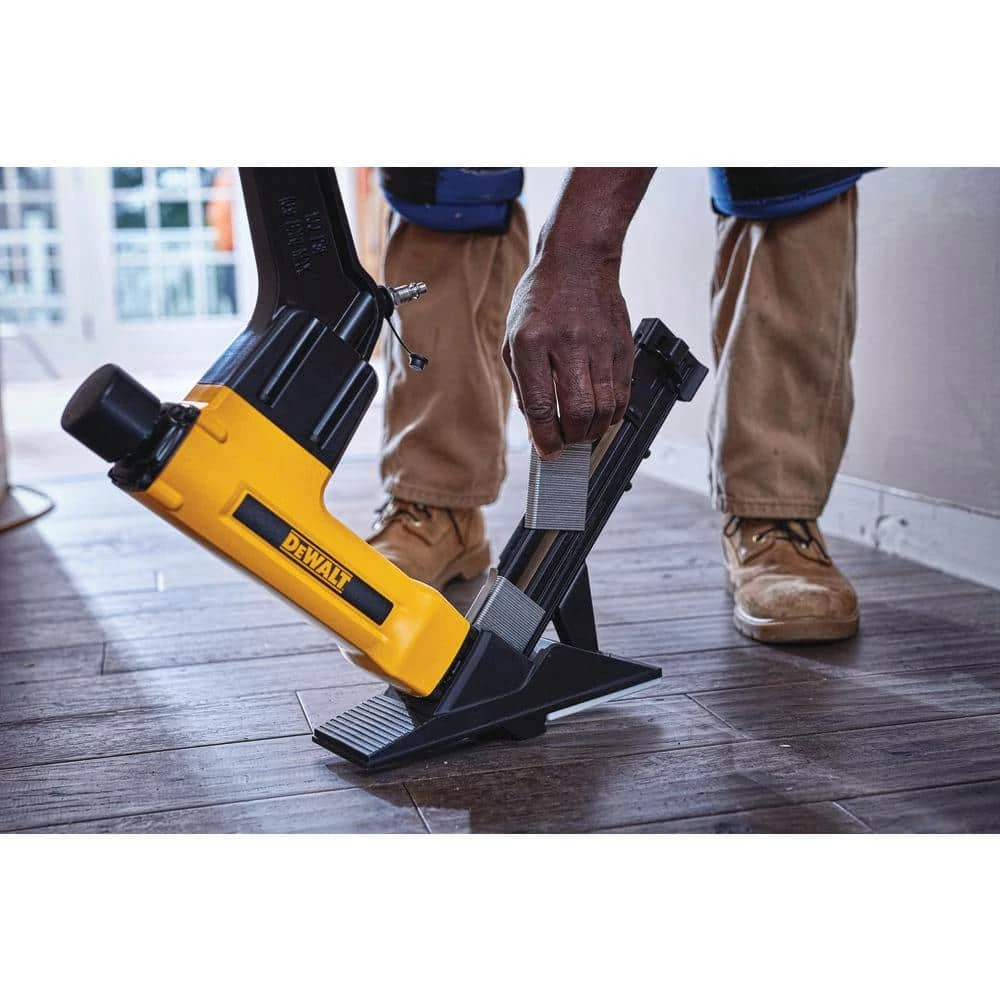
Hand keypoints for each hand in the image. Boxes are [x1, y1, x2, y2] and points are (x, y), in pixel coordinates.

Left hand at [503, 250, 633, 459]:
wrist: (578, 261)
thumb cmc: (540, 302)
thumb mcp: (514, 340)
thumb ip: (524, 387)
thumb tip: (537, 430)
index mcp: (531, 342)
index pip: (542, 405)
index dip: (546, 439)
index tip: (549, 453)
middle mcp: (567, 343)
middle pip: (578, 411)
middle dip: (573, 438)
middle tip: (567, 441)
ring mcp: (600, 344)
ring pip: (605, 407)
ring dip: (594, 430)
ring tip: (584, 430)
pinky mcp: (623, 345)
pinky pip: (623, 393)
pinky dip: (612, 413)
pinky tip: (601, 413)